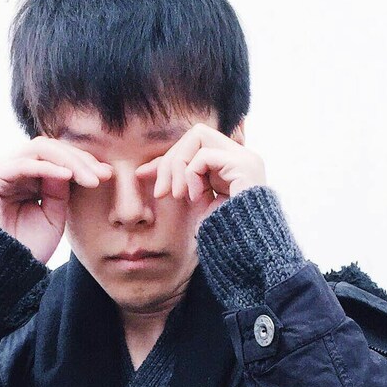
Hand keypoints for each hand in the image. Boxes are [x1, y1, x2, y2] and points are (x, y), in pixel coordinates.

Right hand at [0, 137, 113, 263]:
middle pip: (49, 148)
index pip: (54, 156)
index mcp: (22, 177)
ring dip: (69, 161)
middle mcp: (7, 169)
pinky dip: (47, 167)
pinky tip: (69, 176)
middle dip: (79, 159)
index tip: (108, 174)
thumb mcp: (52, 215)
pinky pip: (22, 164)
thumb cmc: (26, 248)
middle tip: (103, 175)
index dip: (82, 161)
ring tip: (91, 179)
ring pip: (38, 149)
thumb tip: (76, 164)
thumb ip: (61, 188)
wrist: (0, 275)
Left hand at [134, 122, 266, 233]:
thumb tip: (141, 171)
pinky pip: (204, 156)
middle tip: (162, 192)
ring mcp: (245, 159)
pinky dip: (192, 175)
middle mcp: (240, 155)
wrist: (246, 252)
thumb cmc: (221, 231)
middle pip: (195, 134)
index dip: (169, 157)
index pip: (194, 143)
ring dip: (179, 165)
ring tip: (178, 194)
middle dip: (171, 159)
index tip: (144, 175)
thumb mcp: (193, 199)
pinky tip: (194, 197)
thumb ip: (175, 180)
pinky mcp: (244, 166)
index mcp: (230, 162)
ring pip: (198, 136)